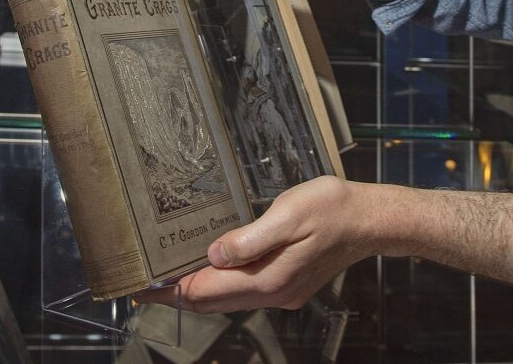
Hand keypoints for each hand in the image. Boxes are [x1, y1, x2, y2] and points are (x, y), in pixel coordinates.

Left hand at [136, 176, 373, 312]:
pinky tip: (214, 268)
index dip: (170, 289)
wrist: (371, 220)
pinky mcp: (290, 285)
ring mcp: (283, 293)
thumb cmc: (334, 209)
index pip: (205, 293)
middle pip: (212, 303)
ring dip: (199, 290)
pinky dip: (223, 284)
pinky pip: (245, 291)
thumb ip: (249, 238)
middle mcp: (273, 294)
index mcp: (268, 279)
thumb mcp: (289, 213)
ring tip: (172, 274)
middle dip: (177, 294)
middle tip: (146, 282)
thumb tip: (213, 255)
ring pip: (228, 300)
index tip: (141, 285)